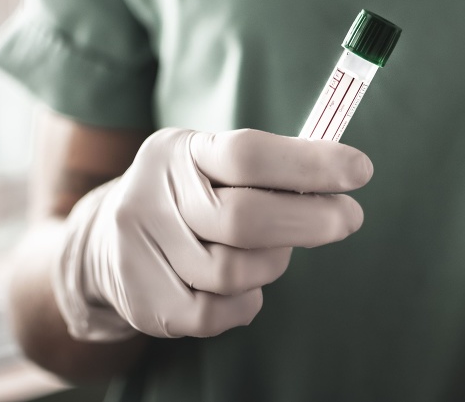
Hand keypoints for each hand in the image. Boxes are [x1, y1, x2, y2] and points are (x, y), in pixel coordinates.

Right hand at [53, 128, 371, 339]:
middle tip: (348, 218)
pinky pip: (219, 312)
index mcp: (180, 151)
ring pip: (235, 270)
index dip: (310, 164)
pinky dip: (248, 301)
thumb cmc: (191, 197)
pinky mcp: (145, 302)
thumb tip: (342, 177)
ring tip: (274, 252)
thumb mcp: (215, 163)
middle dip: (311, 221)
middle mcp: (151, 196)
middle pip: (245, 218)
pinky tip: (247, 285)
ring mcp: (140, 251)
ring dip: (272, 263)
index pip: (248, 153)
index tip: (360, 171)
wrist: (104, 244)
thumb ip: (271, 168)